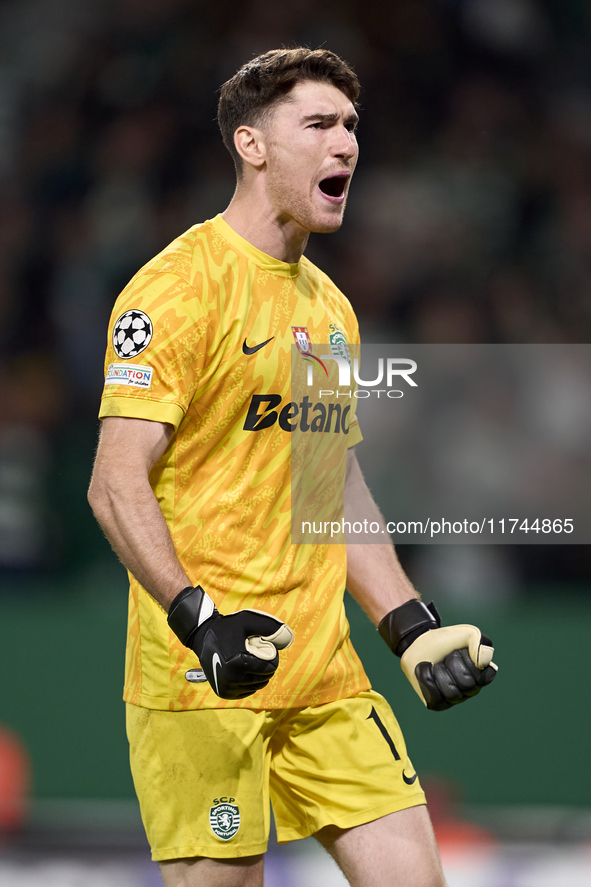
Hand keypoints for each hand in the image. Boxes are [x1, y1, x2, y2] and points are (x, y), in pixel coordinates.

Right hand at [167, 586, 293, 698]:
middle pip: (265, 679)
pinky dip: (248, 682)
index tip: (262, 647)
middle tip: (254, 653)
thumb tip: (289, 638)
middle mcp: (232, 679)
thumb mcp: (248, 620)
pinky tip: (241, 670)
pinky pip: (247, 691)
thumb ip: (270, 626)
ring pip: (257, 686)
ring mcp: (227, 688)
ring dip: (257, 675)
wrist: (202, 636)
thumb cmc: (228, 627)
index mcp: (240, 663)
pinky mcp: (224, 693)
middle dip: (265, 666)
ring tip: (247, 660)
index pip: (270, 668)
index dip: (271, 657)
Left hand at [378, 600, 496, 710]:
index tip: (461, 650)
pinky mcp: (437, 703)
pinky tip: (426, 670)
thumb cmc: (445, 640)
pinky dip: (426, 677)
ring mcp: (454, 699)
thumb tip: (482, 664)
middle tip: (446, 656)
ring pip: (451, 692)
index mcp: (482, 675)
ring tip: (436, 664)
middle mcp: (471, 690)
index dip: (470, 660)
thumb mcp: (466, 633)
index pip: (484, 676)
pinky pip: (434, 696)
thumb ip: (480, 642)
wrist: (418, 642)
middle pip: (466, 684)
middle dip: (453, 663)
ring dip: (439, 671)